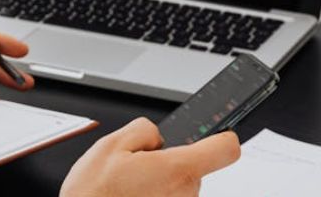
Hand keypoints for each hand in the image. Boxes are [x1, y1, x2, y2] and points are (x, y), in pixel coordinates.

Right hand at [60, 118, 238, 196]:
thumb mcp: (111, 144)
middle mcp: (186, 194)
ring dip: (158, 182)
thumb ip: (144, 130)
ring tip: (127, 187)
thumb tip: (156, 135)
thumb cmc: (94, 194)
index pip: (226, 149)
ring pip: (178, 185)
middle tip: (136, 166)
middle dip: (168, 161)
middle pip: (193, 167)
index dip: (221, 137)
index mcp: (177, 170)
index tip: (217, 135)